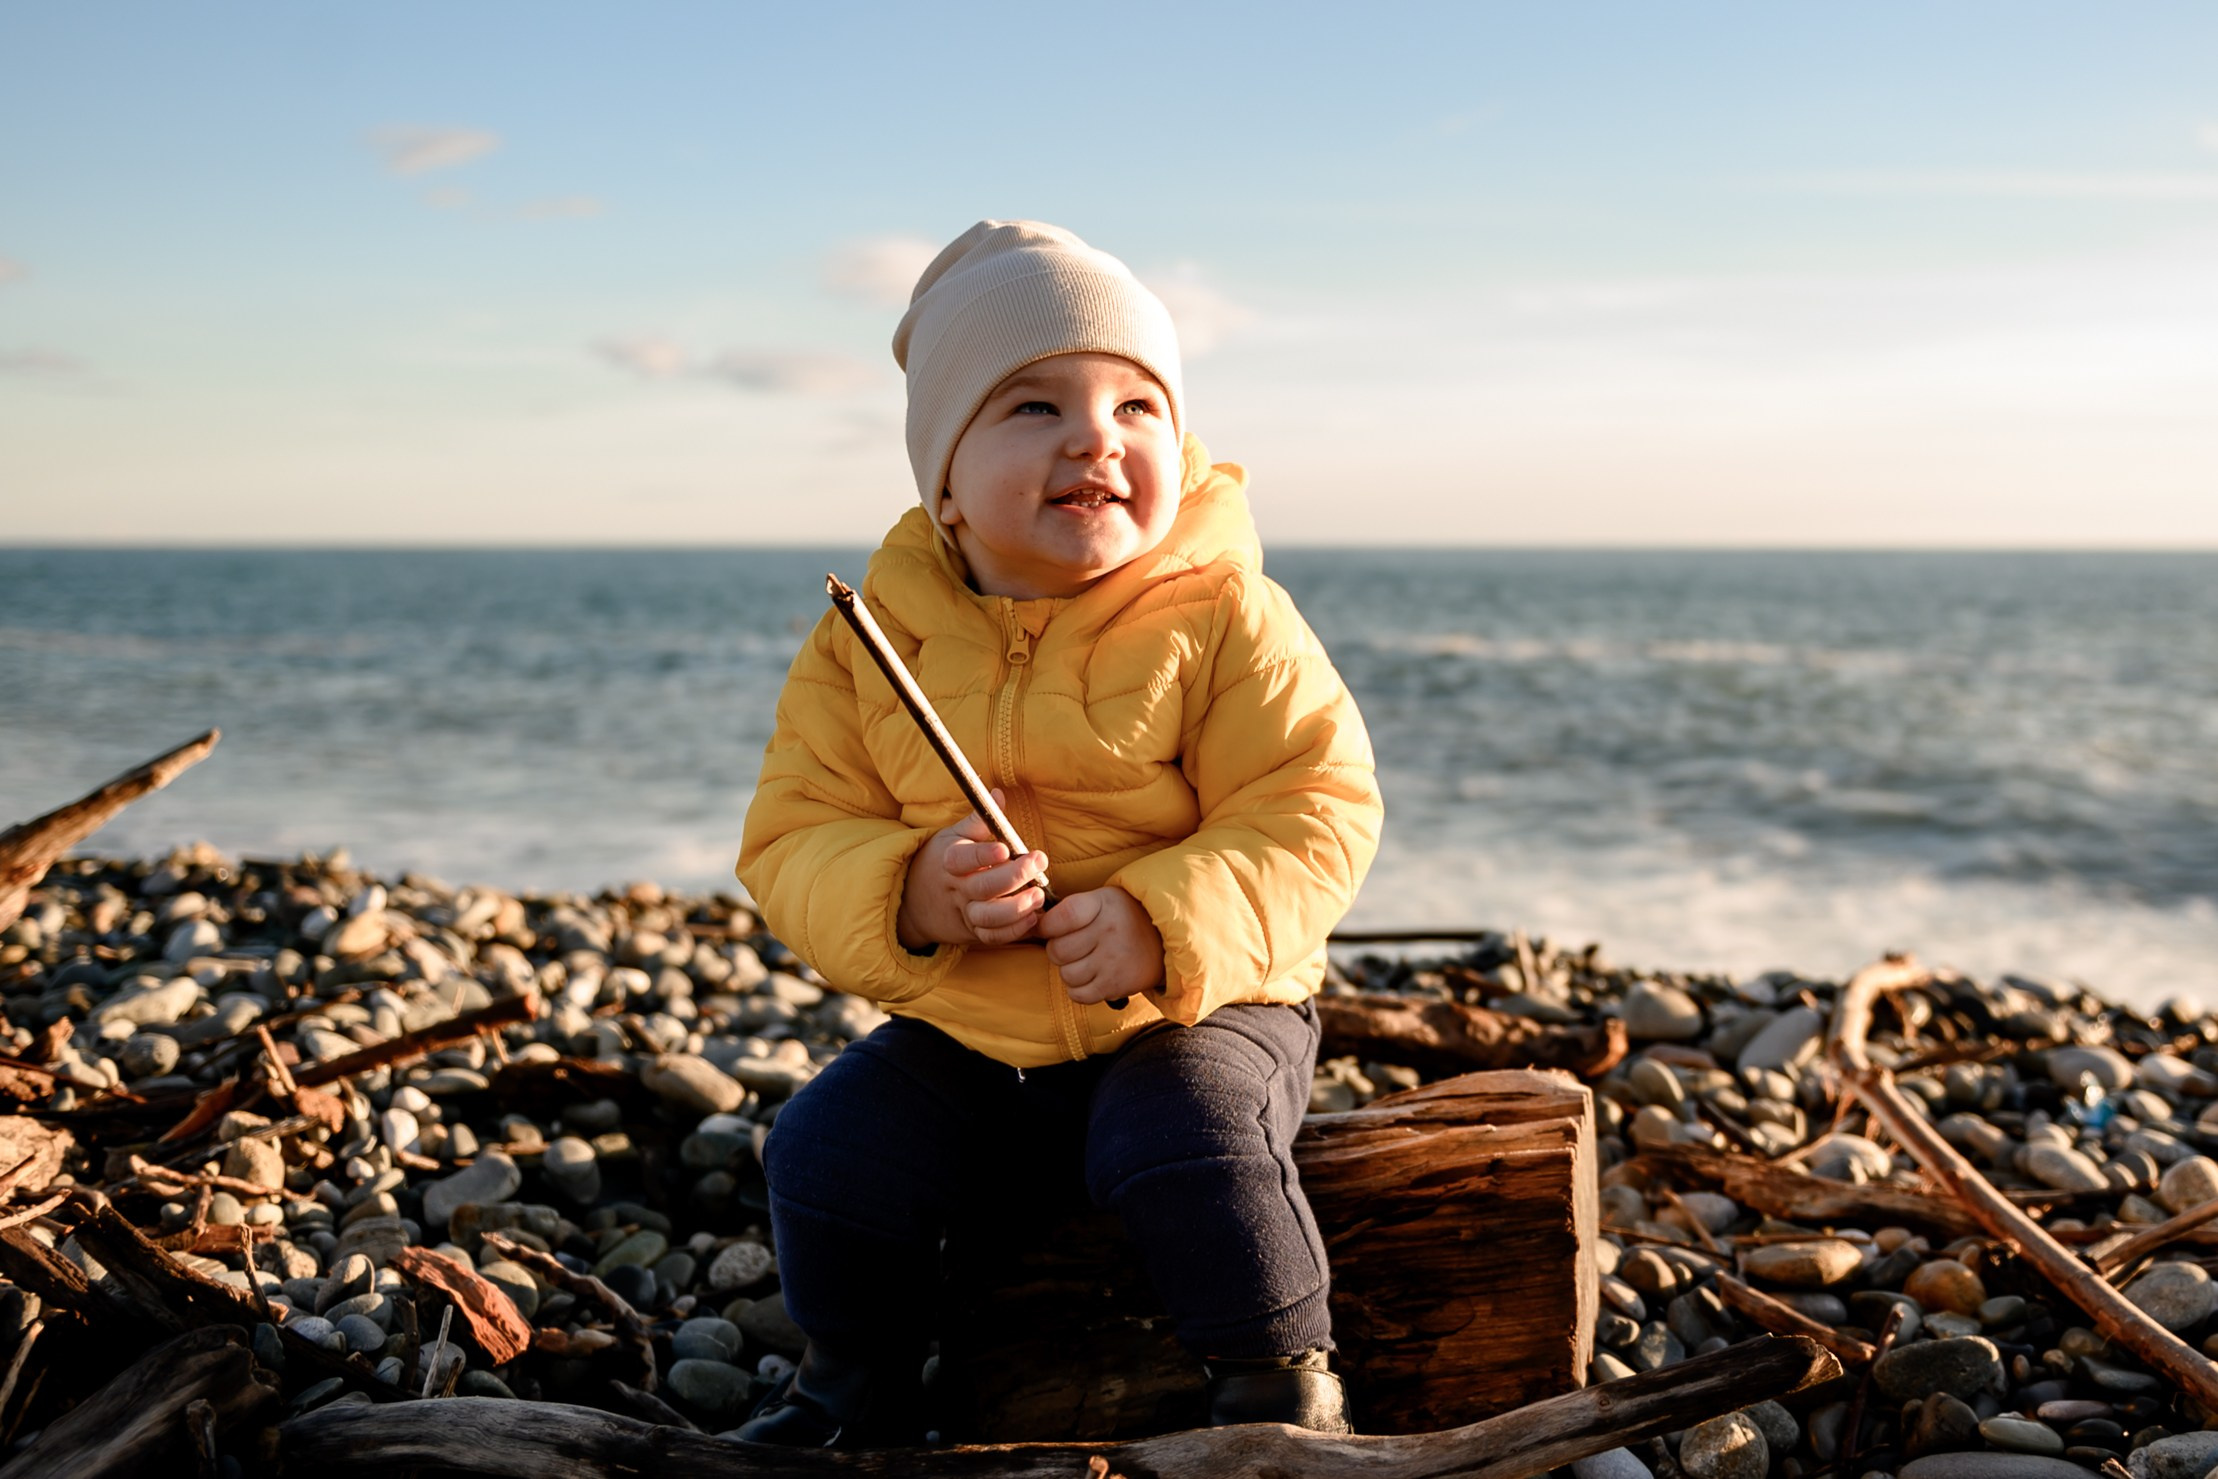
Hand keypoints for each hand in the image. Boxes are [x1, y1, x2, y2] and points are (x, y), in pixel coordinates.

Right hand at [897, 791, 1049, 948]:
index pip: (964, 859)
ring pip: (988, 917)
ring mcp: (965, 912)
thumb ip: (979, 819)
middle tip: (1039, 862)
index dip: (984, 855)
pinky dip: (1014, 932)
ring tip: (1039, 895)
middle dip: (1014, 876)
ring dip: (1017, 909)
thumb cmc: (943, 860)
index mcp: (949, 860)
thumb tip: (998, 794)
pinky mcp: (973, 932)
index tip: (1006, 849)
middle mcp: (957, 889)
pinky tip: (1033, 917)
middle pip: (983, 888)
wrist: (915, 899)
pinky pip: (993, 937)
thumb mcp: (954, 836)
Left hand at [1039, 888, 1163, 1004]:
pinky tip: (1090, 977)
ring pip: (1067, 974)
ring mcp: (1113, 961)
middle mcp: (1108, 932)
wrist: (1165, 939)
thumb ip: (1069, 909)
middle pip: (1057, 951)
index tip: (1050, 928)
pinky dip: (1079, 989)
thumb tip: (1032, 924)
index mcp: (1102, 905)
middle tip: (1074, 946)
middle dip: (1058, 950)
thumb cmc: (1124, 917)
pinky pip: (1079, 995)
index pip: (1060, 918)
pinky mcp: (1116, 985)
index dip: (1047, 926)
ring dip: (1070, 970)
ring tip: (1085, 961)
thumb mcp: (1102, 899)